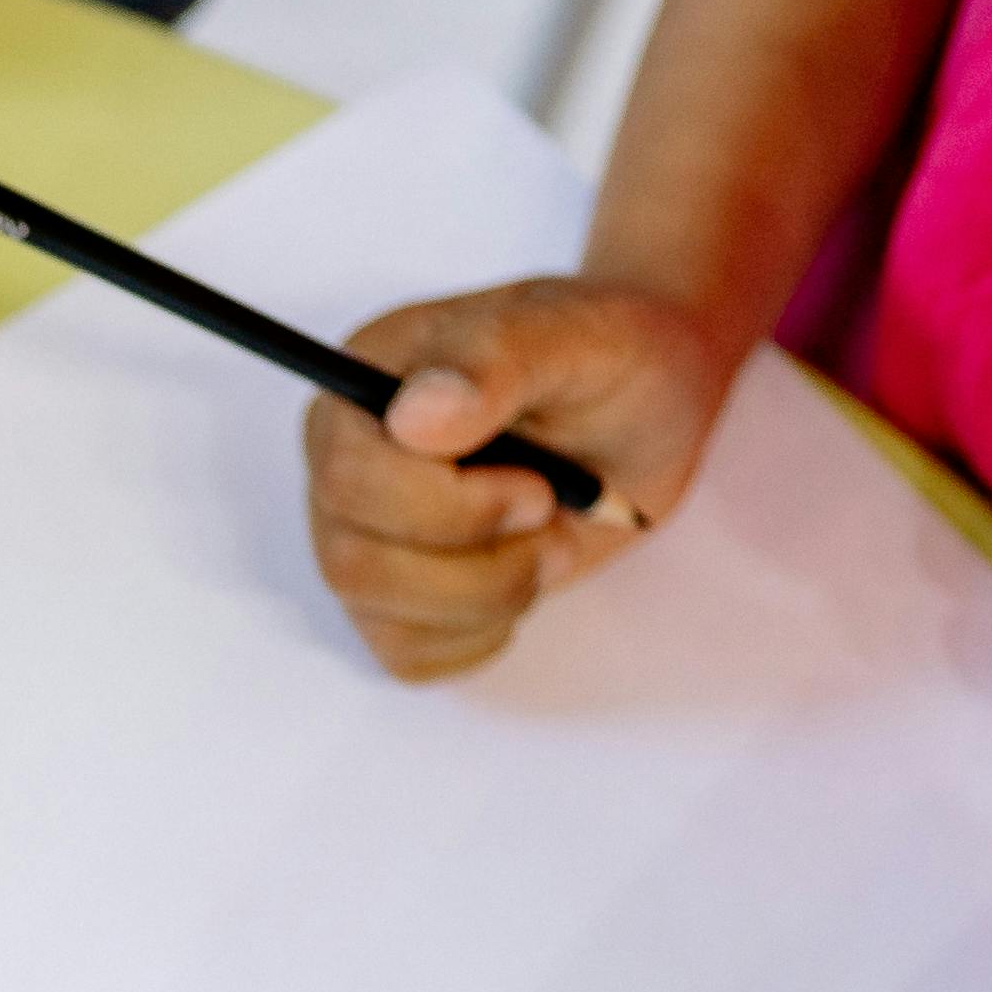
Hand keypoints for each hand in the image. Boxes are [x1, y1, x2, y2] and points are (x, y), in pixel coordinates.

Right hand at [302, 278, 737, 681]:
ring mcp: (361, 537)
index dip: (443, 506)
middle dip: (475, 561)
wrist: (647, 405)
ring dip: (489, 596)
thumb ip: (494, 360)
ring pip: (381, 618)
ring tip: (550, 541)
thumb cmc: (611, 359)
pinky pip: (409, 656)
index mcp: (364, 383)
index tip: (538, 486)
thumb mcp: (580, 334)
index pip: (347, 477)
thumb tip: (411, 416)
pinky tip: (522, 573)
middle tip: (551, 513)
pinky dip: (483, 632)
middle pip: (352, 561)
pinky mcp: (394, 600)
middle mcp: (345, 464)